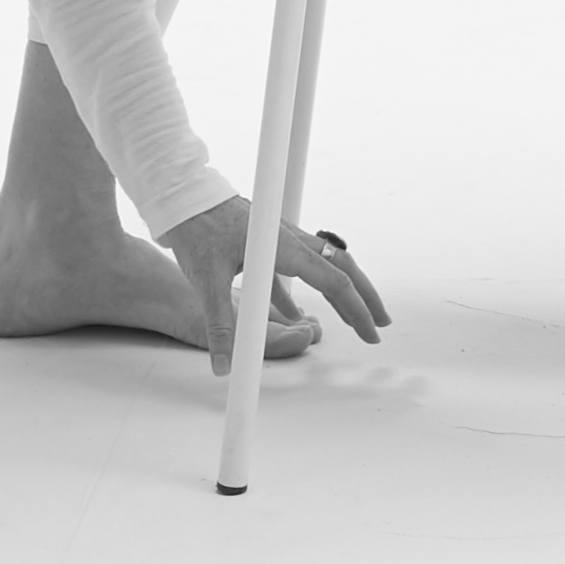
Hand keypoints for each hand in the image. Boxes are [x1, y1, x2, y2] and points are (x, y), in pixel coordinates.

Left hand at [161, 195, 394, 371]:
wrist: (184, 197)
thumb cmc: (197, 229)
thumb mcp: (207, 281)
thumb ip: (220, 326)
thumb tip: (224, 366)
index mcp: (285, 249)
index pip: (334, 283)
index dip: (356, 310)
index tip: (369, 332)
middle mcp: (292, 240)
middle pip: (343, 268)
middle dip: (366, 297)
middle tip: (381, 323)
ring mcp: (283, 238)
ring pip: (326, 265)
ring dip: (343, 291)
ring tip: (353, 316)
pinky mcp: (269, 240)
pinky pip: (299, 267)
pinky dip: (308, 290)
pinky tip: (299, 312)